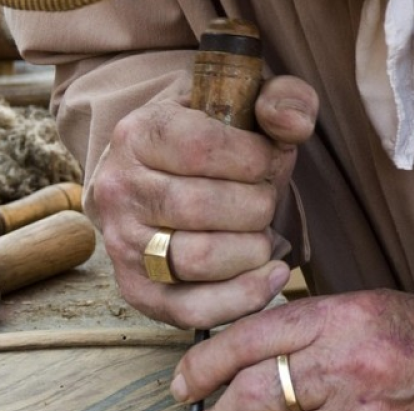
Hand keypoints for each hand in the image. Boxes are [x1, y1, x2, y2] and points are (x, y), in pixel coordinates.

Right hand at [85, 75, 317, 328]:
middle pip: (204, 206)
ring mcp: (123, 244)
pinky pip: (192, 309)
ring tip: (261, 234)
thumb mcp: (243, 104)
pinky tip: (271, 274)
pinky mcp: (138, 291)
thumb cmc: (209, 143)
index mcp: (138, 133)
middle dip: (257, 206)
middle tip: (264, 200)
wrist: (155, 178)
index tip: (268, 160)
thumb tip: (294, 125)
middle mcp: (120, 189)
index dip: (255, 158)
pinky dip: (243, 297)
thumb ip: (283, 99)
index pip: (203, 148)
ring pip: (200, 259)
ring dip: (252, 249)